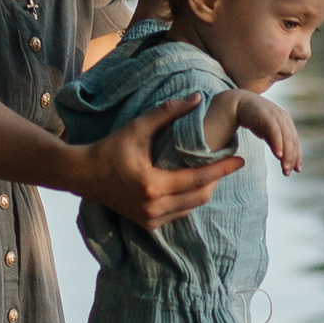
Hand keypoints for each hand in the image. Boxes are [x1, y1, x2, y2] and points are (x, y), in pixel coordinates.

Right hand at [76, 94, 240, 227]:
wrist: (82, 175)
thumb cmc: (109, 148)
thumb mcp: (138, 127)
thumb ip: (168, 112)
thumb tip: (197, 98)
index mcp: (153, 186)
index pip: (198, 179)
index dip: (222, 169)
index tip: (241, 160)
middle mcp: (153, 208)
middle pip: (200, 197)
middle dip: (216, 181)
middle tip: (228, 164)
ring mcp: (150, 219)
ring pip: (191, 207)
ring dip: (203, 190)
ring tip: (212, 172)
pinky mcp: (146, 224)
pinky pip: (178, 213)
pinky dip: (188, 199)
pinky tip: (192, 184)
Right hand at [234, 93, 302, 174]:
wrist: (237, 103)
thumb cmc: (252, 117)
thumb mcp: (266, 132)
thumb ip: (274, 142)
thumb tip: (281, 156)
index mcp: (286, 121)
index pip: (294, 141)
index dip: (297, 156)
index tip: (296, 169)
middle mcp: (284, 118)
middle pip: (292, 141)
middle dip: (291, 158)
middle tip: (288, 172)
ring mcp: (276, 116)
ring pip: (286, 138)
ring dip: (286, 155)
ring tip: (285, 168)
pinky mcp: (267, 116)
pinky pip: (276, 132)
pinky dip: (278, 144)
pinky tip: (278, 155)